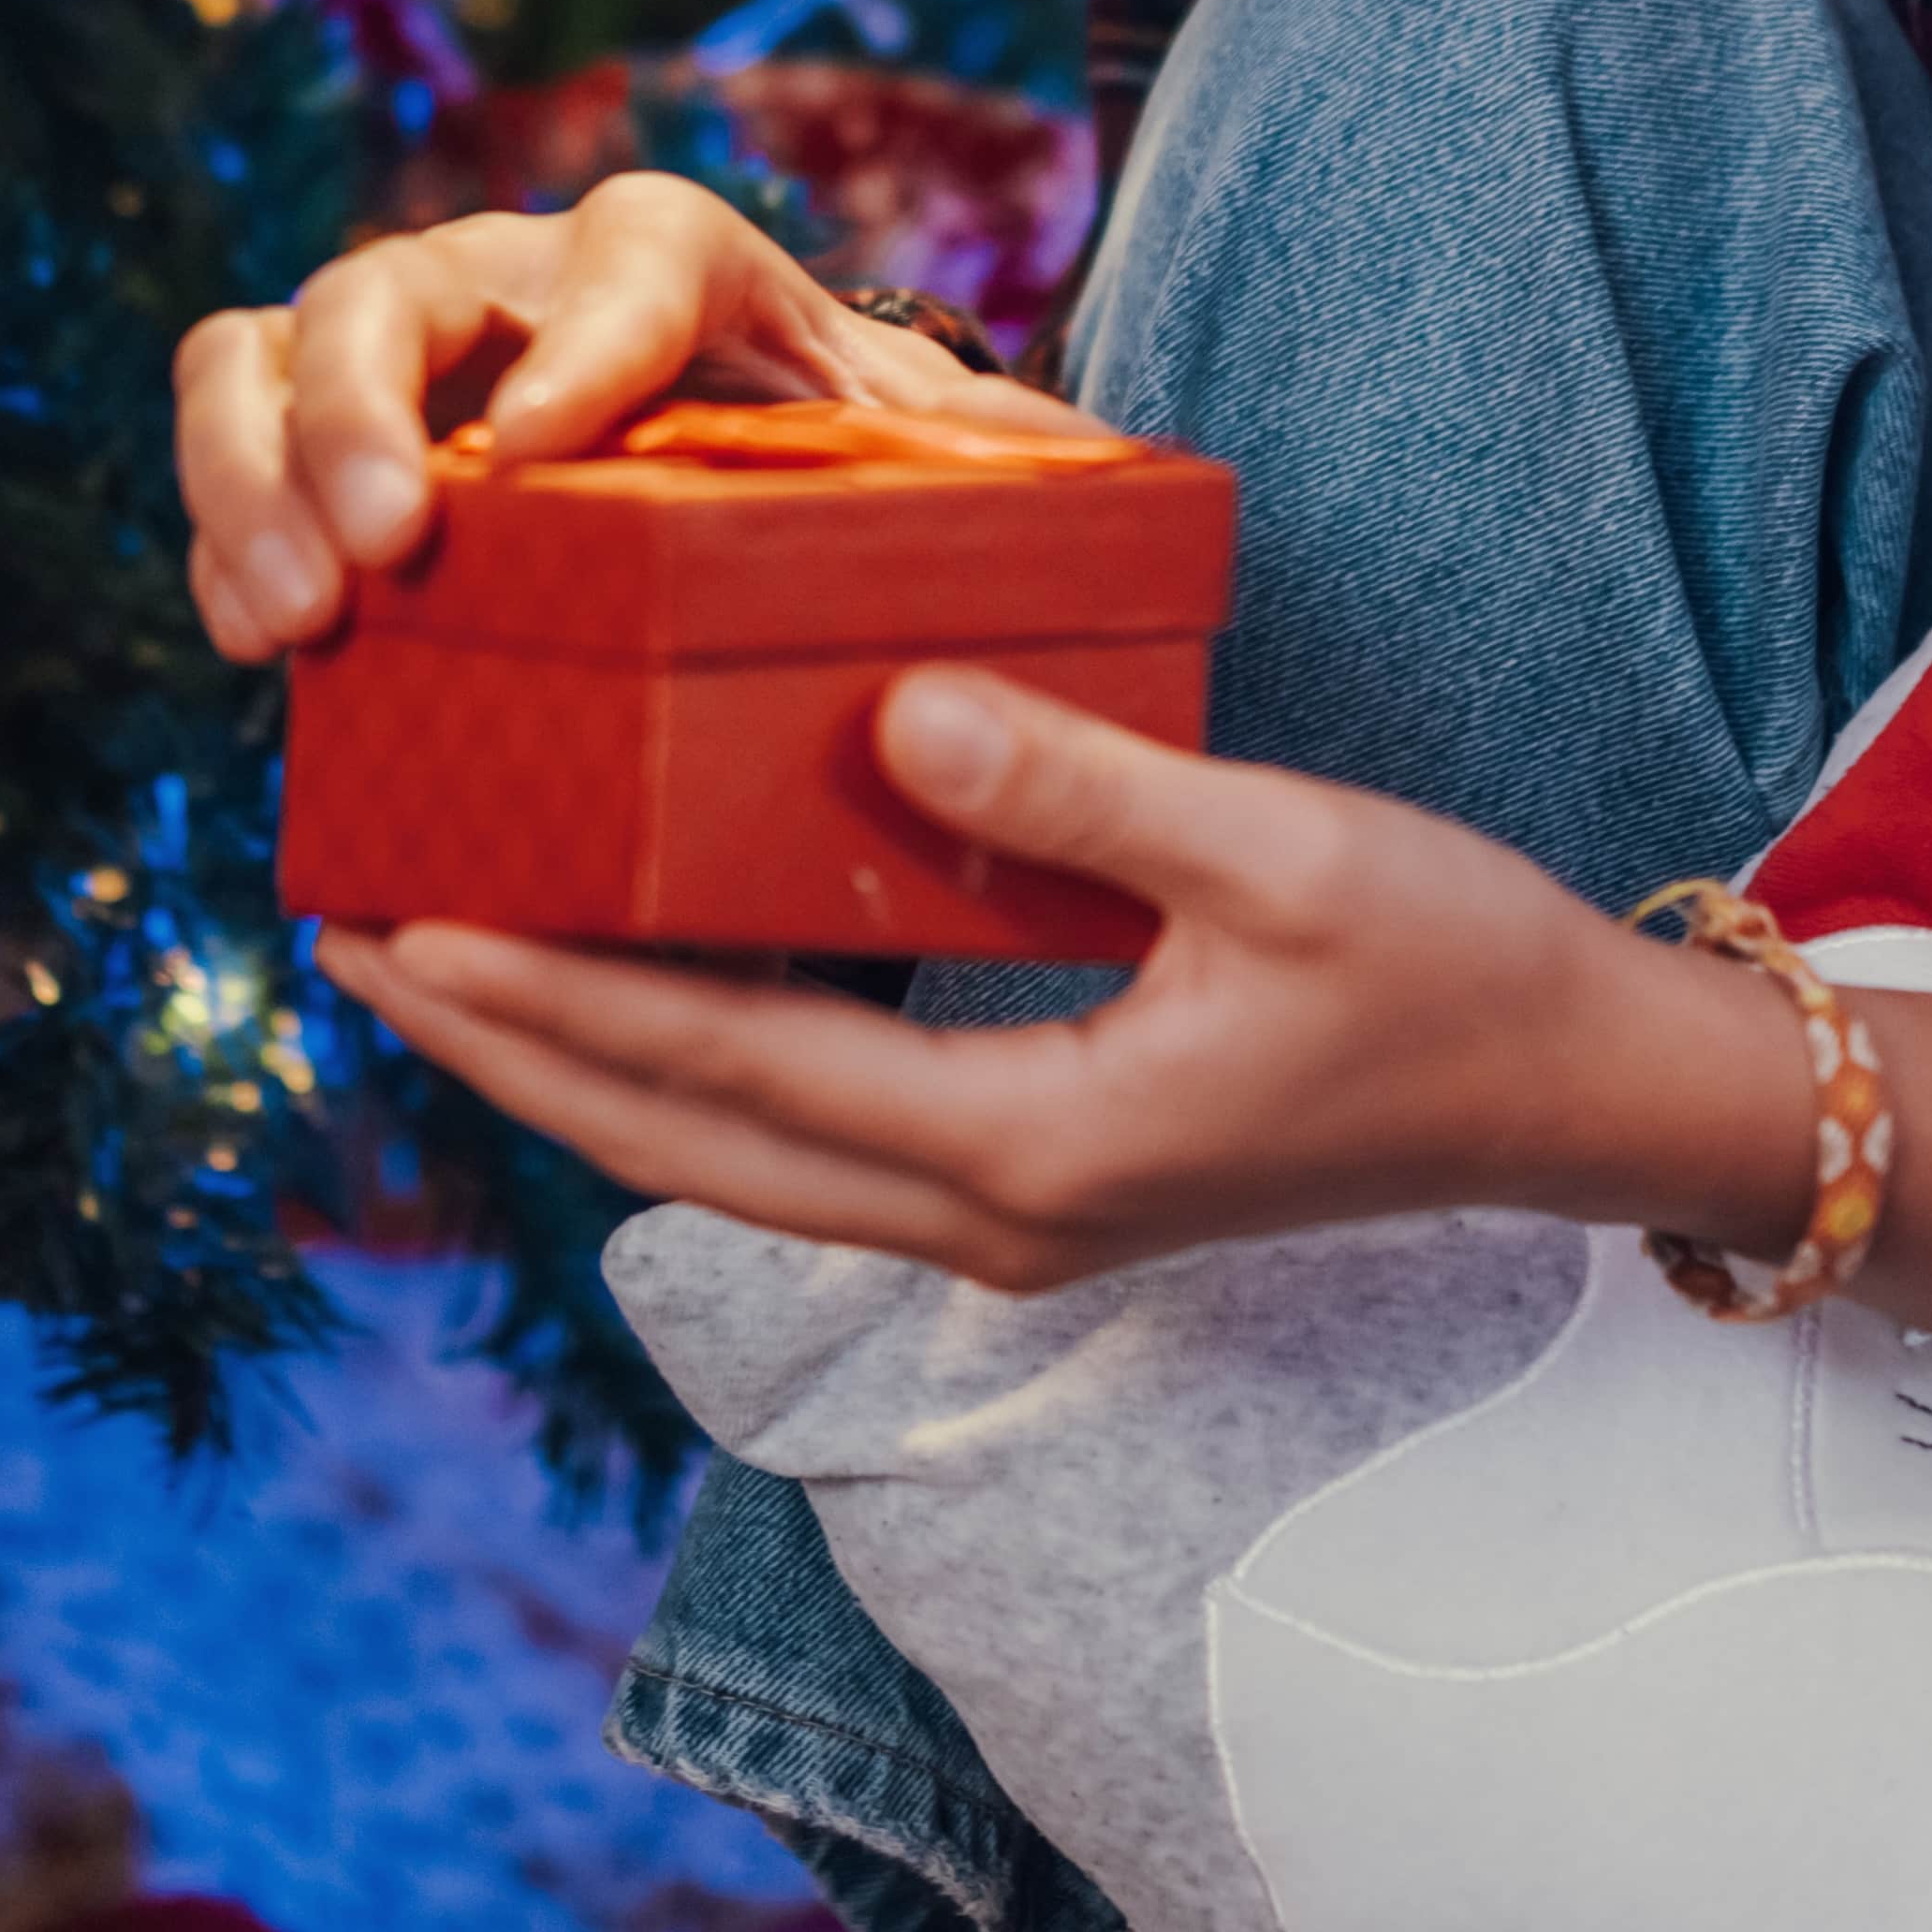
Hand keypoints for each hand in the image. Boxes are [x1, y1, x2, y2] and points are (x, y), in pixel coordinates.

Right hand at [170, 171, 1102, 662]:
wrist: (753, 516)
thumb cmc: (850, 500)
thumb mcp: (940, 483)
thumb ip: (998, 490)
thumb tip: (1095, 541)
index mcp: (696, 273)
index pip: (640, 248)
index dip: (591, 334)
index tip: (547, 449)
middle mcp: (526, 284)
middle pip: (406, 278)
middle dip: (368, 405)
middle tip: (387, 549)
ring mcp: (408, 358)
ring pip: (277, 338)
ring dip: (260, 467)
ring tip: (298, 616)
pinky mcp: (322, 446)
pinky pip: (233, 446)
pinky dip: (223, 533)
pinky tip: (265, 643)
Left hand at [317, 666, 1782, 1291]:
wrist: (1581, 1095)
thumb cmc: (1452, 961)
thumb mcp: (1277, 847)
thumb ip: (1075, 787)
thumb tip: (887, 710)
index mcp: (1031, 1148)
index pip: (728, 1069)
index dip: (553, 998)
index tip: (406, 921)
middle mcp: (992, 1218)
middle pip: (682, 1147)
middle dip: (508, 1050)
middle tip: (351, 941)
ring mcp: (1012, 1220)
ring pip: (732, 1160)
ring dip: (580, 1069)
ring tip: (443, 967)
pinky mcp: (1038, 1185)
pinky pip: (808, 1138)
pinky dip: (692, 1067)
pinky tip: (632, 984)